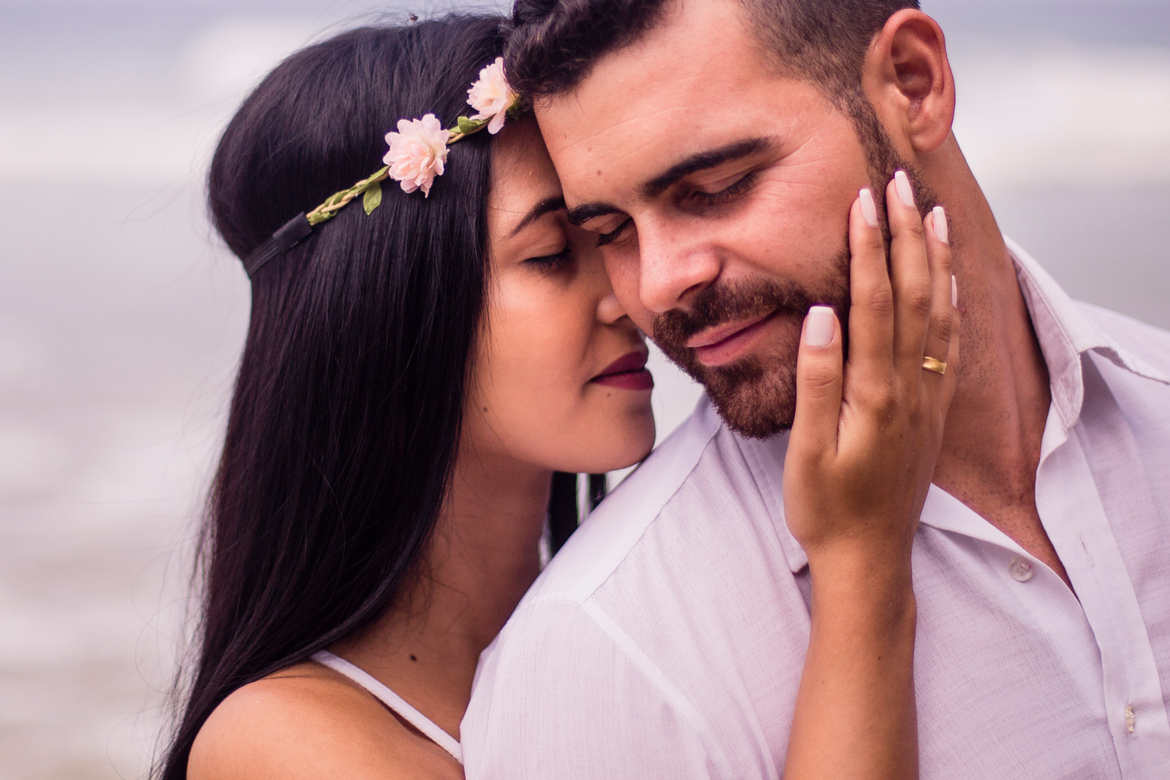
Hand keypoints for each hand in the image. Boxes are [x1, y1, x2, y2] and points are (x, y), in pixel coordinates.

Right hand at [782, 172, 958, 574]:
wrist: (870, 558)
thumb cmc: (826, 508)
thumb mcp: (806, 452)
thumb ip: (816, 381)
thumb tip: (822, 314)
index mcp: (873, 394)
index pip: (872, 303)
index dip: (868, 248)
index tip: (862, 200)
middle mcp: (909, 389)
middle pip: (911, 295)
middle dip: (906, 234)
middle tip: (900, 182)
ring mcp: (926, 398)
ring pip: (937, 313)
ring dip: (934, 258)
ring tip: (932, 212)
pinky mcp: (932, 410)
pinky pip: (948, 343)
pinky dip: (950, 301)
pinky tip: (946, 279)